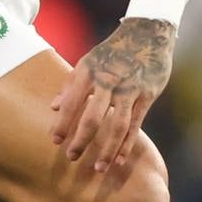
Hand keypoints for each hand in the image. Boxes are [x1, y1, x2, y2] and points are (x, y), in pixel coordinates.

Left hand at [50, 17, 175, 174]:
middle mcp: (108, 81)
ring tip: (99, 168)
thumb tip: (54, 107)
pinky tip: (119, 158)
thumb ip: (70, 84)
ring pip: (117, 125)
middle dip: (81, 140)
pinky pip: (136, 124)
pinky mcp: (147, 95)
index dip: (62, 123)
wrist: (147, 33)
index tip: (55, 141)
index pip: (72, 102)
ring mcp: (130, 89)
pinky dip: (127, 143)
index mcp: (89, 72)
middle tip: (72, 157)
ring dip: (107, 149)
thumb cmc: (112, 51)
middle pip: (93, 117)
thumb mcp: (88, 61)